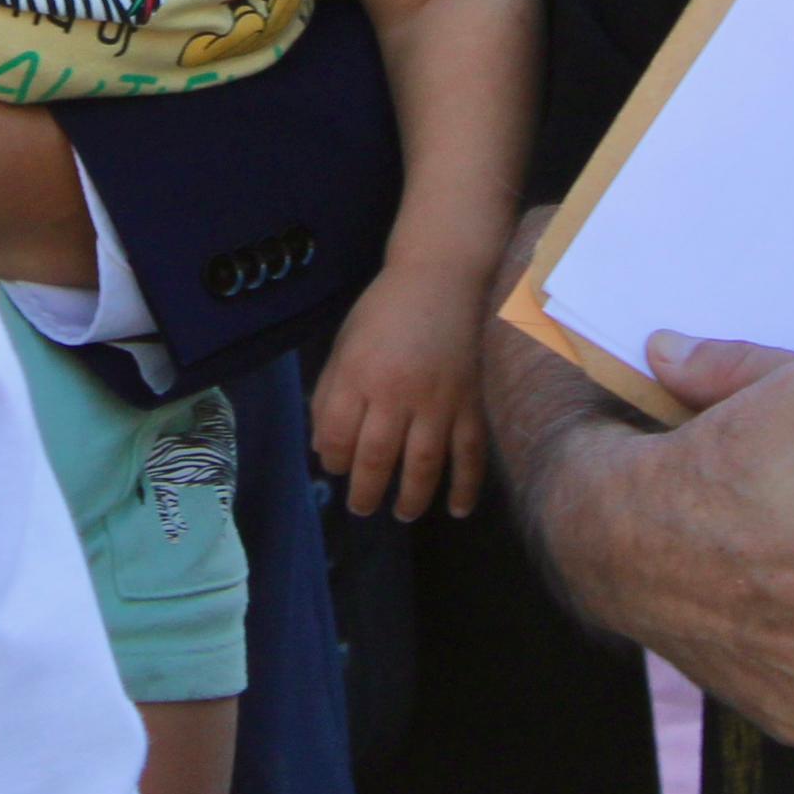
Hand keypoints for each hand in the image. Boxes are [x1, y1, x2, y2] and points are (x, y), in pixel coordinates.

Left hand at [314, 263, 489, 520]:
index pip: (338, 434)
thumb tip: (323, 448)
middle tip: (361, 509)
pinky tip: (455, 510)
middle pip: (377, 457)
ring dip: (411, 497)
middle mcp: (396, 392)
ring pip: (423, 464)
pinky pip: (470, 454)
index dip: (333, 459)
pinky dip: (465, 486)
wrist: (440, 279)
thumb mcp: (345, 344)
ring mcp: (438, 401)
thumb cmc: (383, 311)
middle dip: (365, 491)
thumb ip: (330, 394)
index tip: (334, 469)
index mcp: (358, 373)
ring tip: (400, 514)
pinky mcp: (470, 403)